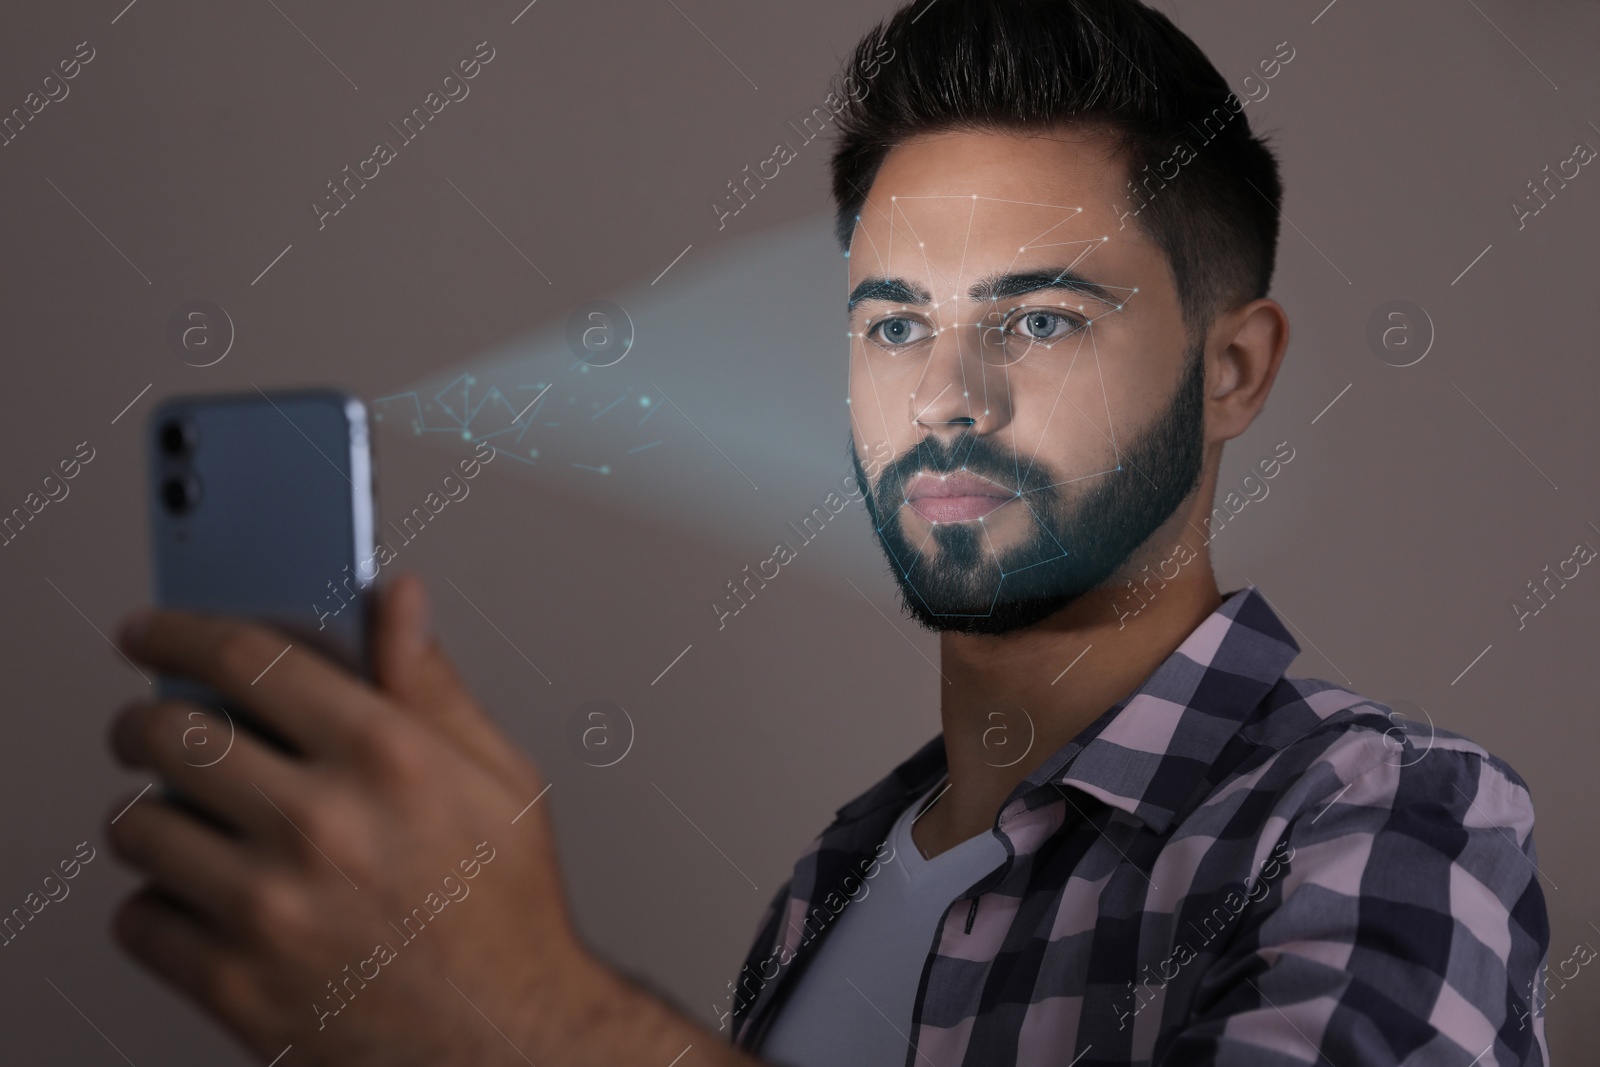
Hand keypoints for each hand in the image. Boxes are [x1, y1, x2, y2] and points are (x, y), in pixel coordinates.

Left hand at [105, 573, 685, 1065]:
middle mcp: (322, 824)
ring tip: (184, 820)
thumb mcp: (501, 777)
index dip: (180, 631)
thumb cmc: (508, 913)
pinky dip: (156, 905)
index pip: (247, 659)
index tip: (153, 631)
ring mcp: (271, 908)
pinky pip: (139, 921)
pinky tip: (202, 897)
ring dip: (147, 814)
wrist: (506, 1043)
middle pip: (170, 734)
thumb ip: (432, 682)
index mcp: (387, 757)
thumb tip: (397, 597)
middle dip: (142, 721)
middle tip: (149, 728)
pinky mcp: (236, 986)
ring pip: (139, 827)